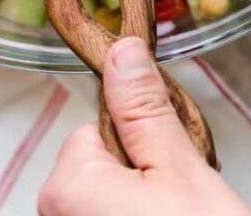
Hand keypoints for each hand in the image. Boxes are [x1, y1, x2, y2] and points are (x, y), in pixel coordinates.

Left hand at [38, 37, 250, 215]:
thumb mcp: (180, 169)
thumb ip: (144, 108)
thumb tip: (120, 51)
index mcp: (65, 187)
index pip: (95, 130)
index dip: (140, 140)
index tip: (172, 163)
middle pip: (102, 169)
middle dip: (144, 178)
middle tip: (185, 204)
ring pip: (112, 203)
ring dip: (148, 207)